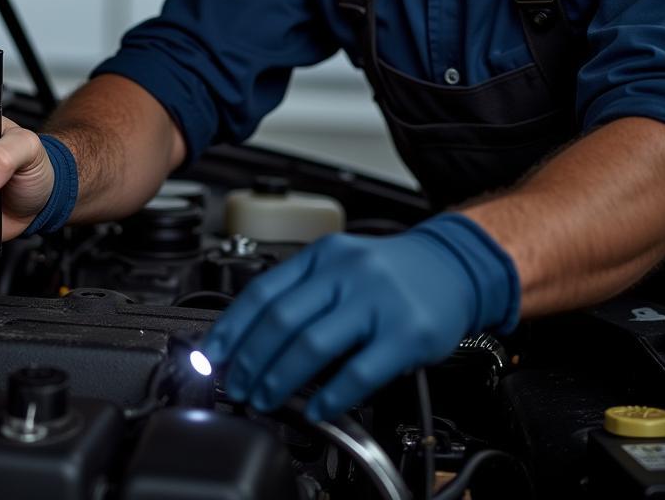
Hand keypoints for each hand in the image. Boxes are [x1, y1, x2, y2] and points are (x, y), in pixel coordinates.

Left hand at [202, 214, 518, 420]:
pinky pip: (359, 371)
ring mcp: (376, 302)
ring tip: (264, 398)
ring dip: (279, 378)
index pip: (263, 290)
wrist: (452, 266)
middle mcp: (346, 272)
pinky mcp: (406, 333)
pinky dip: (331, 395)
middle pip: (281, 319)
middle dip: (250, 359)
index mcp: (323, 255)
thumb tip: (248, 337)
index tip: (213, 354)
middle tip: (237, 384)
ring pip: (313, 344)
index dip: (232, 326)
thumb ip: (301, 293)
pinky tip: (315, 409)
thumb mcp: (340, 265)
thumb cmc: (388, 274)